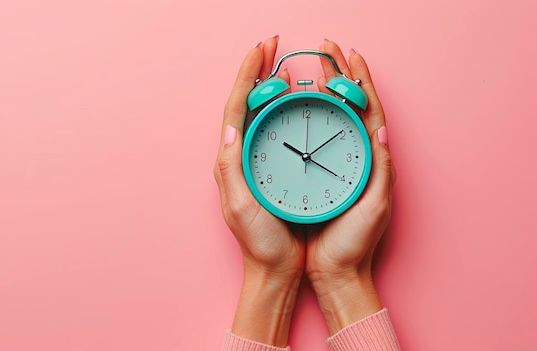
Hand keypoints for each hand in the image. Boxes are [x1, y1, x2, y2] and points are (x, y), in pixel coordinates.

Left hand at [213, 35, 303, 346]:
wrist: (276, 269)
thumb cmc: (259, 242)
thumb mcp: (239, 205)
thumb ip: (231, 166)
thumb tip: (229, 122)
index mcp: (231, 158)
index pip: (236, 105)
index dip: (247, 75)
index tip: (261, 49)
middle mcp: (241, 155)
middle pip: (247, 103)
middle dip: (258, 71)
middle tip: (272, 46)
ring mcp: (259, 161)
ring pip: (262, 114)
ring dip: (270, 86)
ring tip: (284, 65)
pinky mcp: (276, 170)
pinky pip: (278, 132)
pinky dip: (285, 110)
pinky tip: (299, 102)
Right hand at [305, 40, 396, 333]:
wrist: (335, 273)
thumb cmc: (354, 245)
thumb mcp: (373, 208)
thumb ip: (380, 171)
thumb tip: (380, 129)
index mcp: (371, 161)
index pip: (368, 110)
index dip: (360, 81)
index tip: (348, 56)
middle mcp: (355, 158)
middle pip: (350, 107)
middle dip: (341, 76)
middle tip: (327, 51)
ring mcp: (336, 166)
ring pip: (332, 119)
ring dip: (325, 91)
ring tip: (313, 70)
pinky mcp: (318, 177)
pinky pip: (314, 140)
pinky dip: (308, 118)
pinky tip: (295, 107)